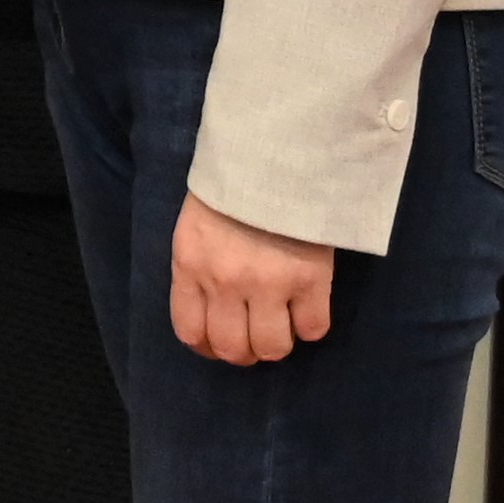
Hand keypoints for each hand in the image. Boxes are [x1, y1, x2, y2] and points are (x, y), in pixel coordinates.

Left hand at [169, 194, 334, 365]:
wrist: (277, 150)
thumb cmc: (233, 185)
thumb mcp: (196, 227)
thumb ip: (198, 269)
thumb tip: (212, 313)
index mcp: (190, 266)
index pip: (190, 332)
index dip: (207, 347)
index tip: (220, 343)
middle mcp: (224, 282)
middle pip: (232, 348)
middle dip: (245, 352)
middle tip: (257, 337)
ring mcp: (268, 283)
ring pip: (272, 347)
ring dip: (278, 344)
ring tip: (283, 325)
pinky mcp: (310, 278)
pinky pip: (313, 327)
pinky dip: (311, 326)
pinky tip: (308, 309)